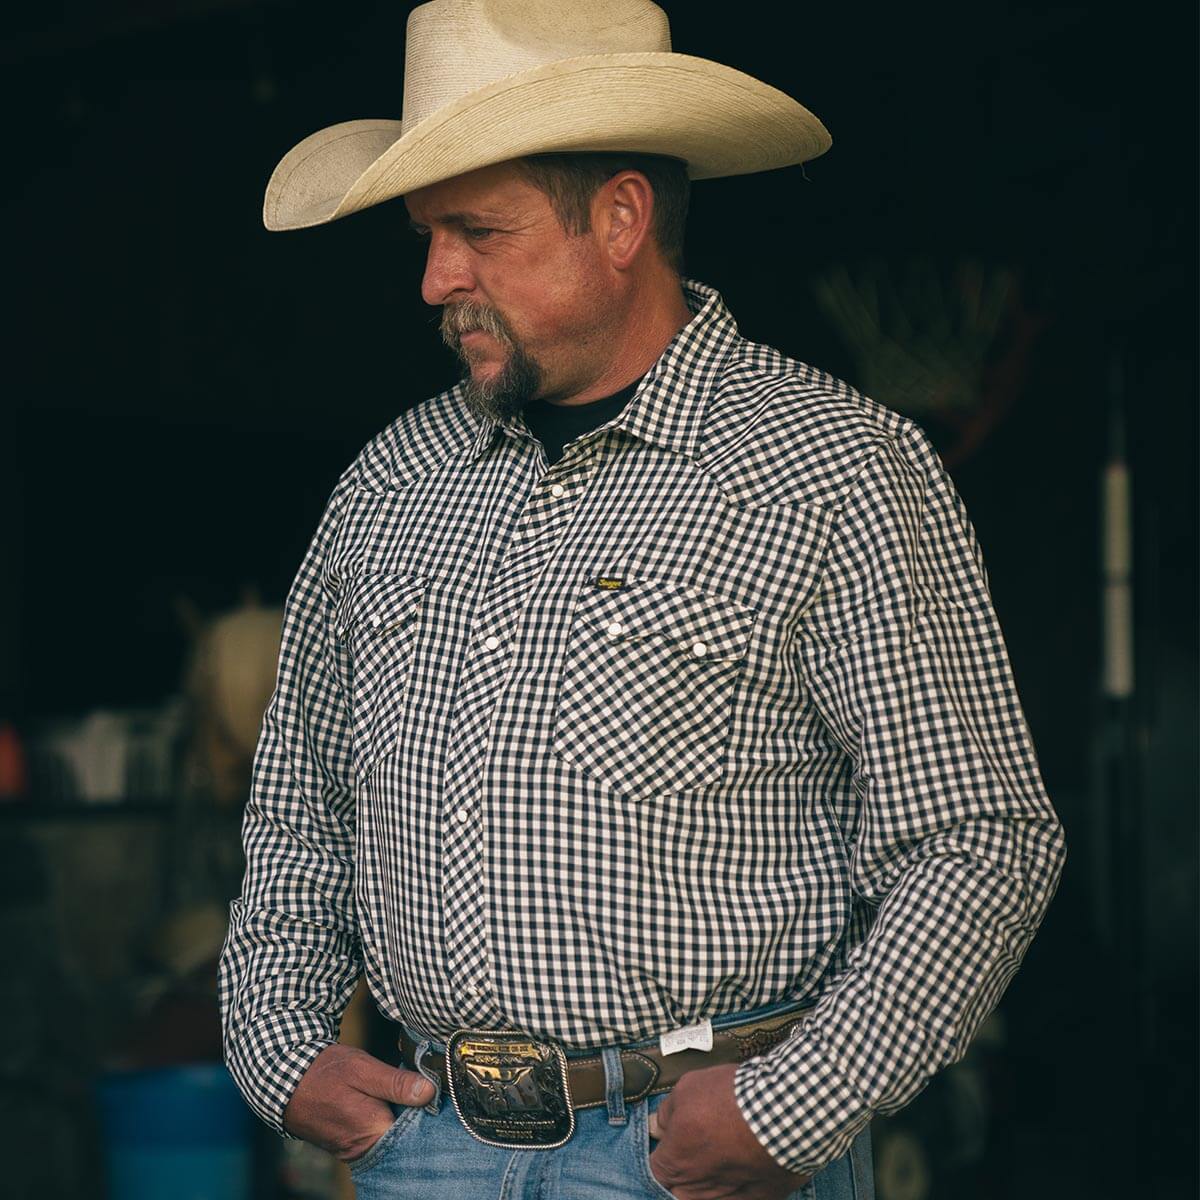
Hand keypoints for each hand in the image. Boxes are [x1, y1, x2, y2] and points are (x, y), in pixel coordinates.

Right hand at [282, 1043, 434, 1162]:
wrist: (284, 1080)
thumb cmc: (324, 1072)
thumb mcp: (362, 1069)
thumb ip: (395, 1083)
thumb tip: (429, 1091)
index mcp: (371, 1132)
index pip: (414, 1134)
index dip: (429, 1114)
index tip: (439, 1095)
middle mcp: (363, 1150)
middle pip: (403, 1139)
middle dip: (417, 1117)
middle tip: (427, 1090)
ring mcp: (354, 1150)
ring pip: (390, 1138)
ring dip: (401, 1119)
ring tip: (410, 1095)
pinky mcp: (348, 1146)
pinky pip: (376, 1138)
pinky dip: (385, 1122)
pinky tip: (391, 1104)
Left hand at [647, 1064, 811, 1198]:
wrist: (782, 1112)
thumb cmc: (731, 1098)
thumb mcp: (687, 1088)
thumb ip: (667, 1113)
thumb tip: (659, 1125)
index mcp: (674, 1164)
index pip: (657, 1166)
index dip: (667, 1148)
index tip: (677, 1136)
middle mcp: (695, 1191)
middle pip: (681, 1185)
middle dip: (688, 1166)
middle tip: (704, 1141)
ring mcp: (726, 1199)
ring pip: (709, 1193)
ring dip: (714, 1175)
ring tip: (730, 1146)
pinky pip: (740, 1194)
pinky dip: (741, 1180)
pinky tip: (749, 1157)